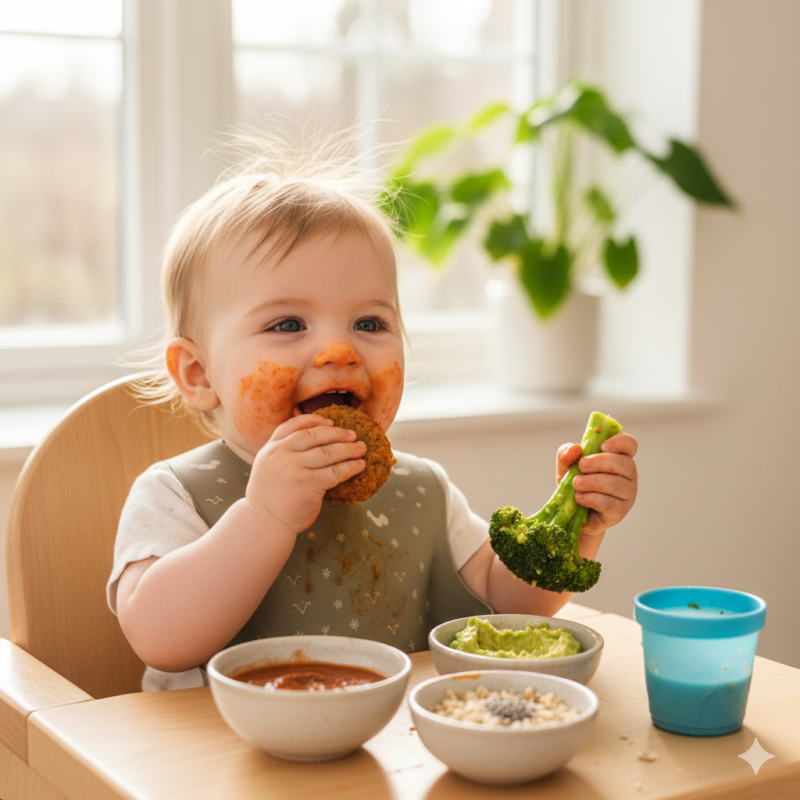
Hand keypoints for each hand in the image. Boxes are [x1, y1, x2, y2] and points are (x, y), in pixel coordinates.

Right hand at [245, 415, 366, 534]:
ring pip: (328, 452)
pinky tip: (359, 466)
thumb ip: (284, 454)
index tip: (330, 422)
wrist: (263, 523)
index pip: (293, 425)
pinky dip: (350, 467)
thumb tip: (316, 443)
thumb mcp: (268, 467)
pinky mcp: (308, 484)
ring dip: (349, 449)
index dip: (314, 420)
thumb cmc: (270, 498)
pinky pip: (335, 472)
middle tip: (352, 435)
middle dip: (336, 433)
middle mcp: (281, 454)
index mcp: (270, 448)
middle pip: (314, 435)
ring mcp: (294, 468)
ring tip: (361, 448)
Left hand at [556, 432, 637, 534]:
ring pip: (617, 484)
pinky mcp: (620, 511)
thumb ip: (567, 453)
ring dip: (593, 482)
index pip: (629, 444)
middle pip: (624, 463)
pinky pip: (609, 503)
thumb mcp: (567, 465)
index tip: (602, 446)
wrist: (571, 511)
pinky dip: (592, 498)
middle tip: (581, 465)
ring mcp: (627, 494)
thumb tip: (575, 449)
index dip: (619, 442)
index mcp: (619, 457)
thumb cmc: (576, 483)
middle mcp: (628, 474)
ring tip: (576, 483)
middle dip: (600, 462)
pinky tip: (579, 497)